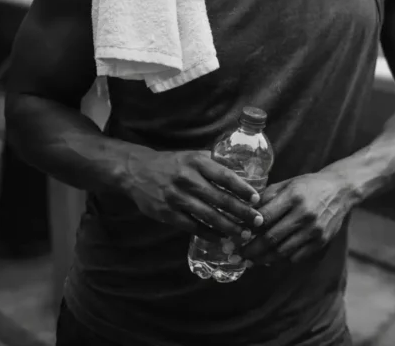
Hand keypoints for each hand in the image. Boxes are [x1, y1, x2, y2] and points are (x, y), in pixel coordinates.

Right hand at [124, 149, 262, 241]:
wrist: (136, 171)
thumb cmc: (173, 164)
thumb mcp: (194, 156)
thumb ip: (216, 163)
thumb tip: (245, 172)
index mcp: (197, 162)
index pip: (225, 176)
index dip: (243, 189)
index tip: (257, 199)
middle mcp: (187, 179)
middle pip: (220, 199)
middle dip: (242, 212)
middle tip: (258, 221)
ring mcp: (176, 198)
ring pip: (208, 215)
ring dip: (229, 227)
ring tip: (244, 234)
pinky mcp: (166, 213)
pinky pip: (192, 226)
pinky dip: (209, 234)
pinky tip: (221, 239)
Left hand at [242, 173, 352, 264]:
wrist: (342, 190)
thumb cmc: (310, 186)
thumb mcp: (288, 184)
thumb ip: (267, 198)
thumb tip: (244, 214)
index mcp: (294, 196)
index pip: (264, 218)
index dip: (247, 231)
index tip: (235, 238)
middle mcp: (305, 214)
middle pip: (271, 239)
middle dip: (250, 250)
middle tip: (237, 255)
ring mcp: (315, 230)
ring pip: (282, 252)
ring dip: (263, 259)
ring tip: (250, 260)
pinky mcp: (321, 241)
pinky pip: (296, 256)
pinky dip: (282, 259)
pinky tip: (272, 257)